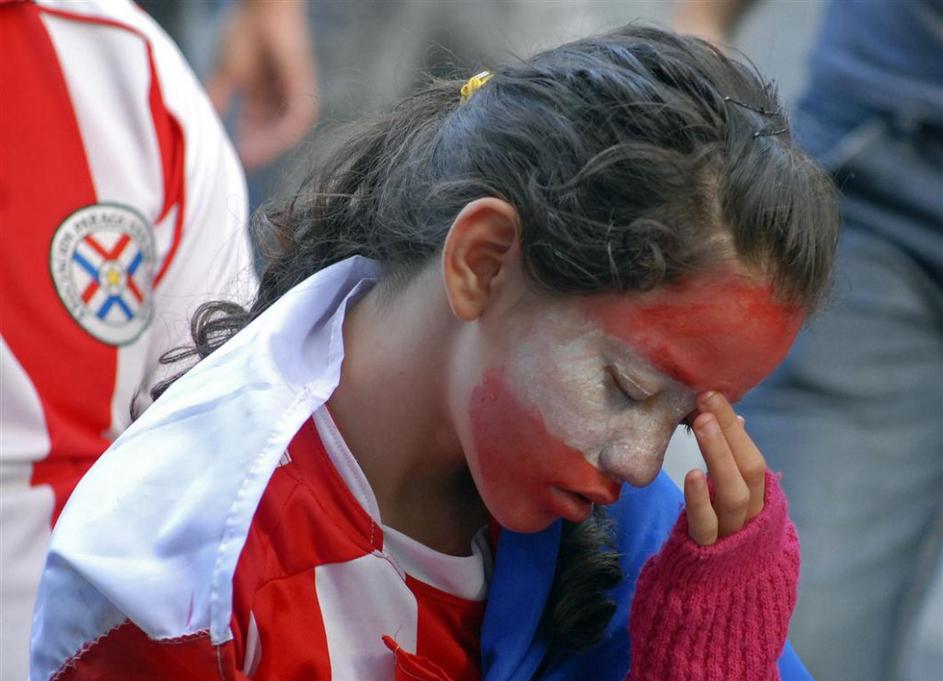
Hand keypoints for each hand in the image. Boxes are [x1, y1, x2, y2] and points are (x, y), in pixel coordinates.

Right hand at [206, 0, 317, 170]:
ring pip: (285, 130)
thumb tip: (201, 125)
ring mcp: (294, 93)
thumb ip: (217, 100)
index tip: (233, 162)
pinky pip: (298, 117)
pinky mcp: (304, 88)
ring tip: (251, 158)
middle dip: (257, 150)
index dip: (246, 145)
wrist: (261, 10)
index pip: (256, 128)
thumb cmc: (244, 35)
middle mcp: (280, 97)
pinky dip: (284, 132)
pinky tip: (269, 143)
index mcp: (263, 94)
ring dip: (269, 145)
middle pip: (271, 132)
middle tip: (242, 165)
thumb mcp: (226, 76)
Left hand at [684, 391, 765, 544]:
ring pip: (732, 494)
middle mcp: (752, 517)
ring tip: (701, 423)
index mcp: (759, 501)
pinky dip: (699, 500)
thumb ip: (732, 464)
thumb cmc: (720, 536)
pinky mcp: (706, 553)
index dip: (734, 427)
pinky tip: (691, 475)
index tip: (712, 394)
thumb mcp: (730, 499)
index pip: (752, 458)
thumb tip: (735, 419)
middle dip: (728, 433)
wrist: (716, 598)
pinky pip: (705, 525)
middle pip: (748, 471)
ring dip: (718, 454)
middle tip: (706, 400)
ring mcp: (732, 536)